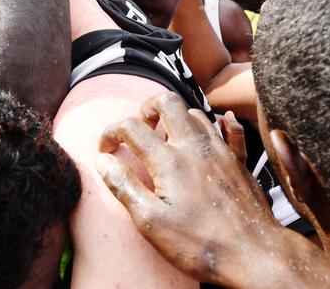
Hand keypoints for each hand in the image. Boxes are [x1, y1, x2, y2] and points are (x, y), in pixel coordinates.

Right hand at [96, 92, 281, 285]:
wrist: (255, 257)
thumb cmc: (200, 243)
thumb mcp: (150, 221)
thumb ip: (123, 186)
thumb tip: (103, 161)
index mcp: (168, 161)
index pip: (131, 128)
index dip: (111, 133)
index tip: (105, 150)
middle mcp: (194, 147)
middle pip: (167, 102)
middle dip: (146, 108)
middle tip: (139, 129)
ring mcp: (220, 151)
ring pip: (196, 113)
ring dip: (176, 118)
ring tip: (166, 137)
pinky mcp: (239, 162)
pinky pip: (231, 130)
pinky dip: (220, 123)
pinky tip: (216, 126)